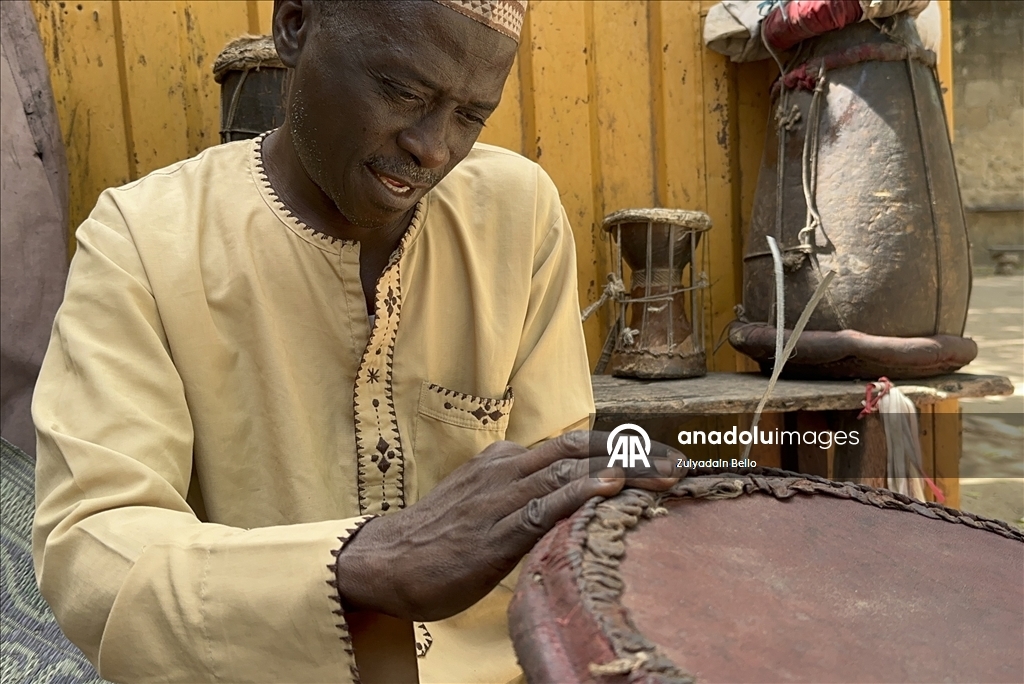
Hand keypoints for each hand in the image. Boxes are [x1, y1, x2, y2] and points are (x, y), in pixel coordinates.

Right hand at [334, 430, 683, 621]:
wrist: (387, 561)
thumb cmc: (438, 538)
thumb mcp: (482, 503)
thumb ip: (519, 493)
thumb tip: (561, 496)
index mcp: (506, 461)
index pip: (574, 446)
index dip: (621, 449)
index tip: (661, 460)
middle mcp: (507, 470)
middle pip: (581, 449)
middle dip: (635, 454)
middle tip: (680, 465)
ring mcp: (501, 499)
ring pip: (570, 471)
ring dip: (622, 471)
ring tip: (664, 475)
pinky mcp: (495, 533)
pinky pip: (542, 506)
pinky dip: (579, 494)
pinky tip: (610, 490)